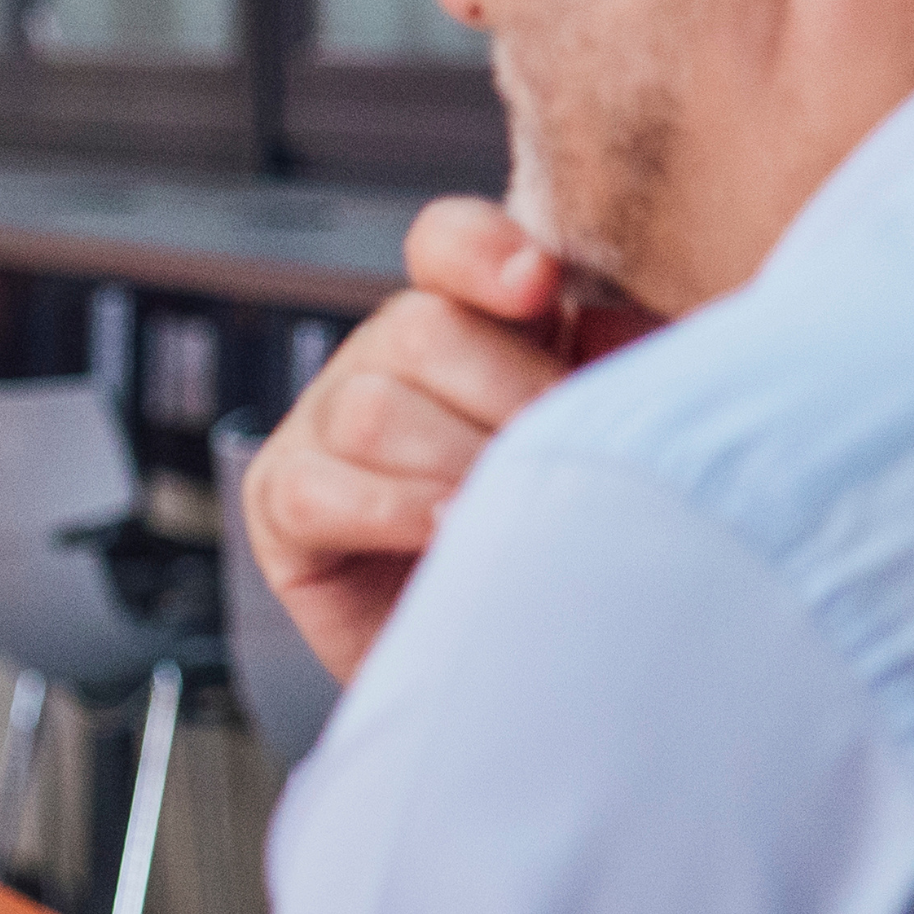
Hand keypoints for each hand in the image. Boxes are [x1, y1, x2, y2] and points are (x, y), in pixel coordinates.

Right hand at [240, 197, 633, 683]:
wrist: (531, 669)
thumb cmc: (587, 543)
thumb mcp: (625, 437)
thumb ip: (632, 366)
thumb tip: (622, 323)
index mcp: (480, 324)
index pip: (449, 245)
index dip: (481, 252)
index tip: (537, 288)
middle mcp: (392, 359)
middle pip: (419, 328)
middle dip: (504, 396)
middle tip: (563, 459)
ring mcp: (325, 426)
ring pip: (370, 408)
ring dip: (453, 463)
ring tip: (505, 510)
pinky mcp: (281, 503)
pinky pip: (317, 488)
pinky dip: (391, 511)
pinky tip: (446, 534)